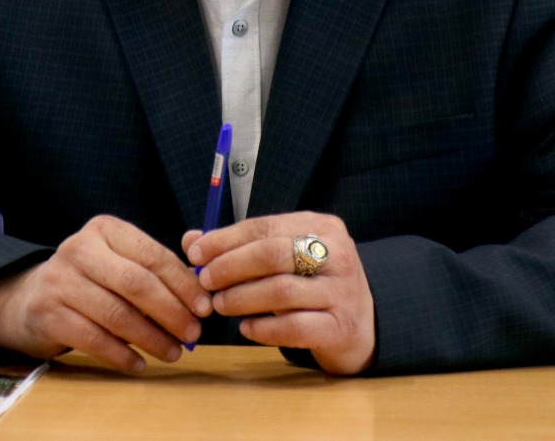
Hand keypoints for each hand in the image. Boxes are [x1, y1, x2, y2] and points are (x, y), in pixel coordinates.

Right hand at [0, 214, 210, 373]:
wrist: (30, 298)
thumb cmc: (91, 280)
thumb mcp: (118, 260)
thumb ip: (157, 266)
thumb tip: (204, 283)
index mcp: (104, 230)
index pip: (152, 255)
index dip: (183, 284)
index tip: (204, 308)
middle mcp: (79, 249)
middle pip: (136, 283)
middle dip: (171, 312)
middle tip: (193, 334)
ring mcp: (59, 281)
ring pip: (117, 314)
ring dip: (151, 338)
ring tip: (173, 353)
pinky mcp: (48, 314)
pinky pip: (94, 339)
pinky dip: (122, 355)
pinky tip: (140, 362)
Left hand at [183, 211, 374, 374]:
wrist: (363, 325)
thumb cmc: (314, 286)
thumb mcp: (285, 259)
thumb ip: (241, 247)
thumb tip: (191, 240)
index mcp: (322, 227)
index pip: (265, 226)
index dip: (225, 239)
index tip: (195, 253)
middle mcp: (337, 254)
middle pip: (272, 254)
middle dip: (230, 267)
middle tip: (205, 281)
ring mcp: (342, 291)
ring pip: (281, 290)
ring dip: (241, 298)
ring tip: (220, 306)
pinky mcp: (341, 327)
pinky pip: (294, 327)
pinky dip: (263, 328)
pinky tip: (246, 329)